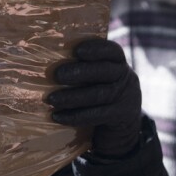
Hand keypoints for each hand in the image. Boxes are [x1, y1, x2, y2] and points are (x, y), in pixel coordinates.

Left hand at [45, 38, 141, 158]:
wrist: (123, 126)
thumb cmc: (101, 92)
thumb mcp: (99, 78)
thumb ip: (84, 68)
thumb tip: (49, 63)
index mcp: (118, 62)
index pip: (112, 50)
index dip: (96, 49)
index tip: (77, 50)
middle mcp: (125, 77)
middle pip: (104, 71)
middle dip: (79, 72)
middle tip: (57, 75)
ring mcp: (126, 97)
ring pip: (99, 94)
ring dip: (72, 97)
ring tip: (51, 98)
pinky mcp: (121, 116)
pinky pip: (98, 115)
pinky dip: (76, 116)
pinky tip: (58, 116)